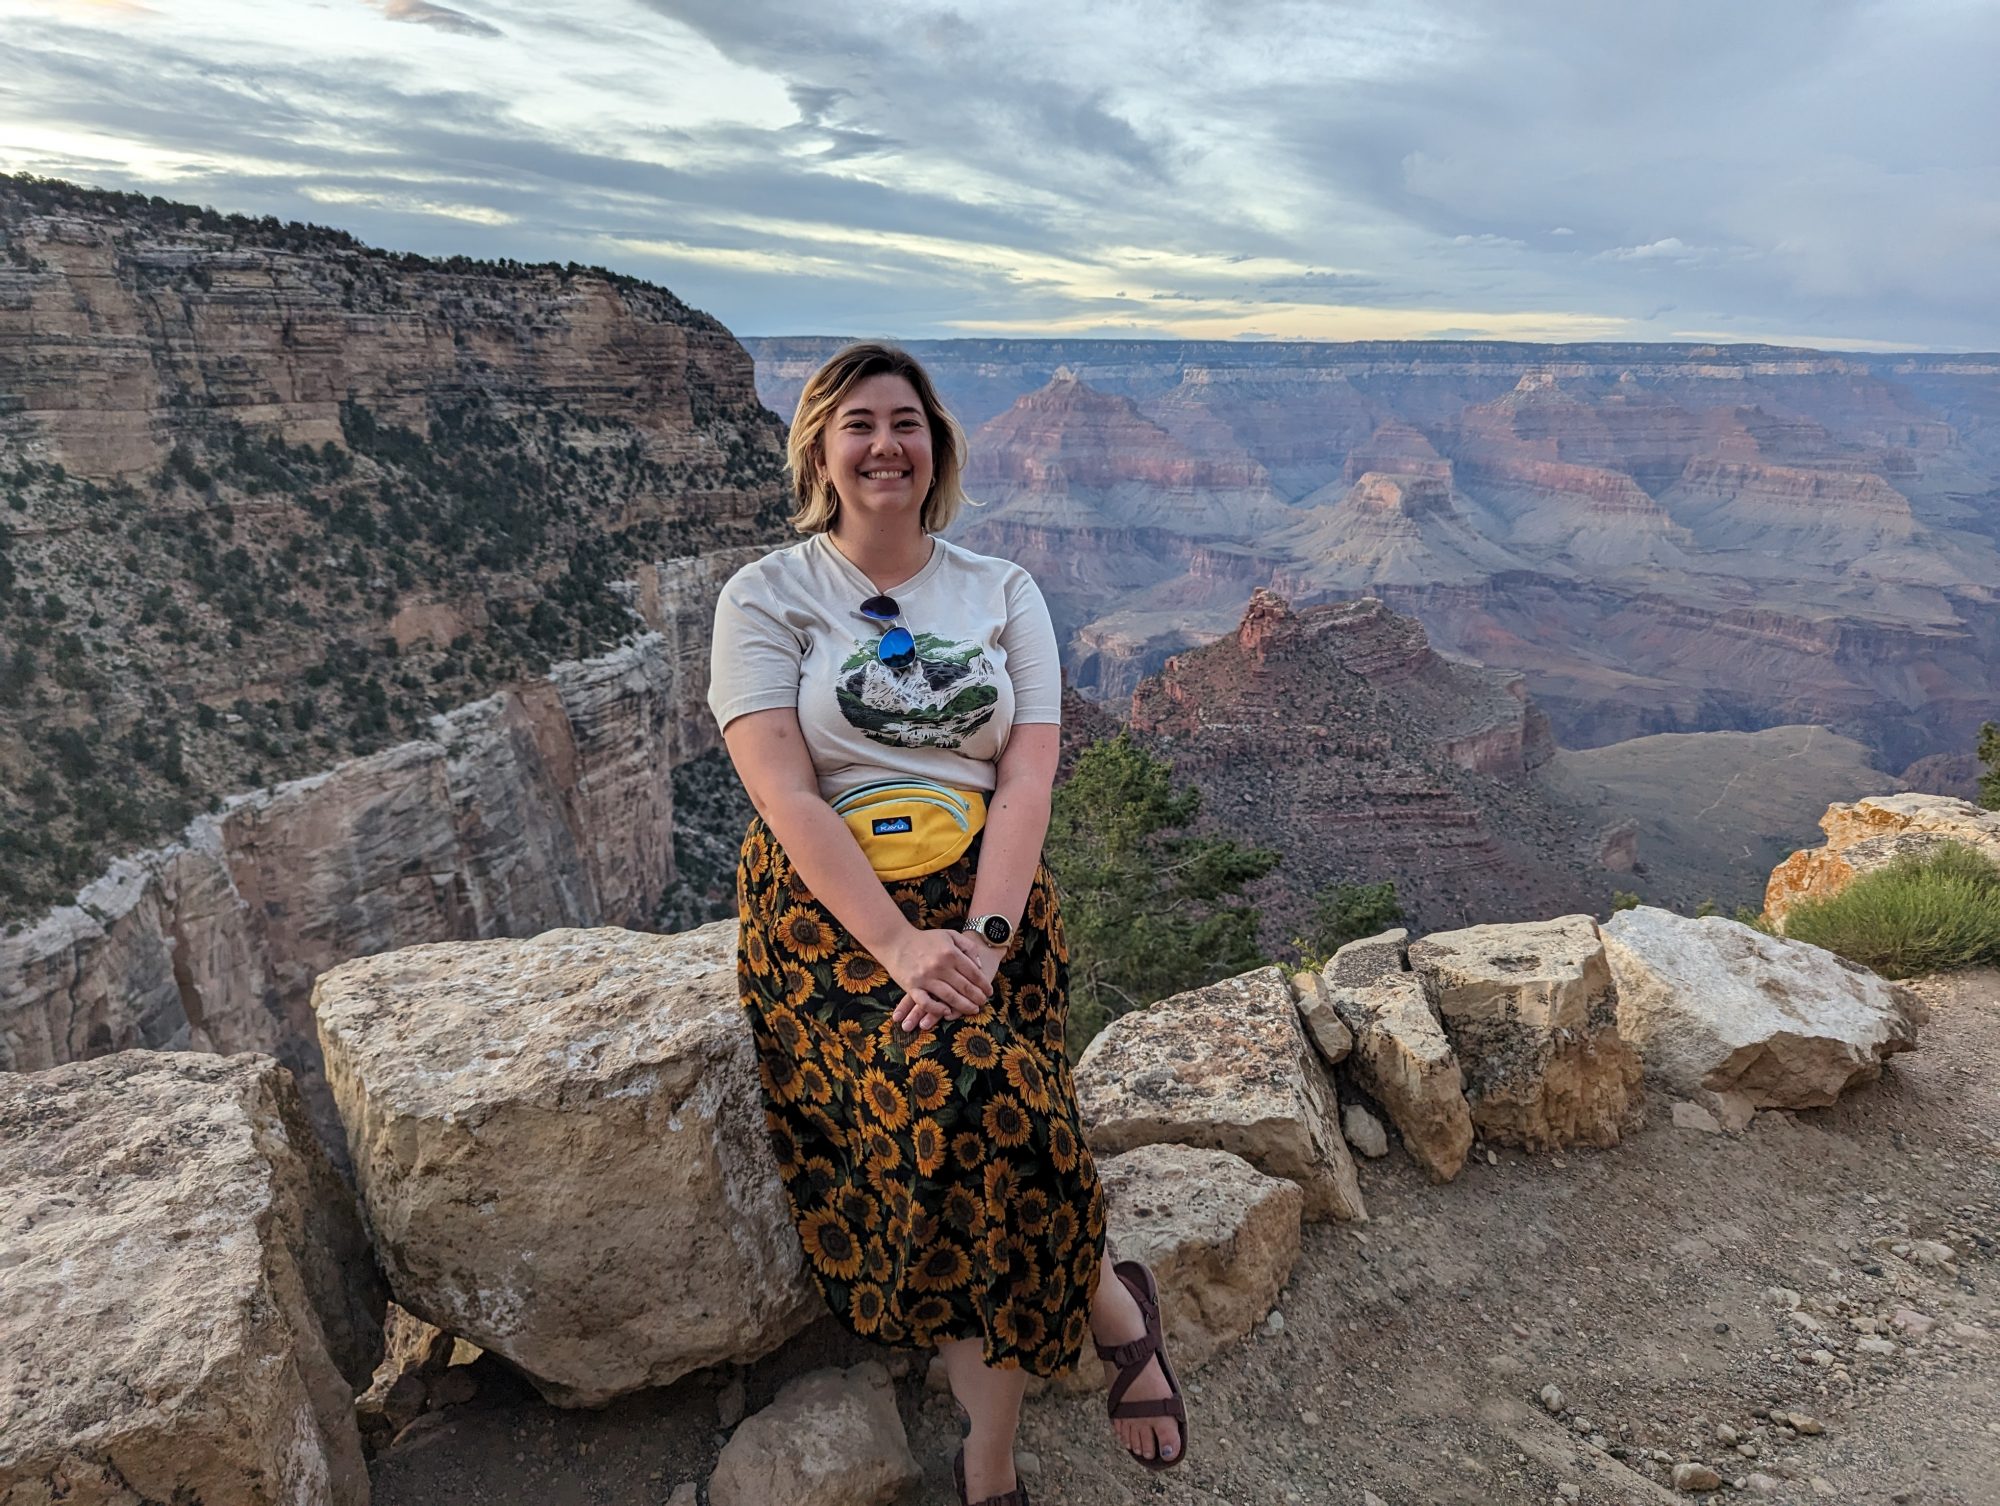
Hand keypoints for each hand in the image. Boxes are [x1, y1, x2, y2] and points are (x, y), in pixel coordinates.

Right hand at [887, 929, 1002, 1033]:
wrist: (896, 941)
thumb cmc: (925, 939)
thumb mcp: (949, 935)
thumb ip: (967, 947)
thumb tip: (979, 966)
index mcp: (950, 953)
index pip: (973, 973)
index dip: (983, 984)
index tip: (989, 991)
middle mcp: (940, 966)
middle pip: (964, 987)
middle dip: (977, 997)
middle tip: (983, 1003)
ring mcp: (925, 977)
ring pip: (950, 997)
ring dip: (964, 1006)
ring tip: (973, 1010)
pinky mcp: (912, 987)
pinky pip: (926, 1003)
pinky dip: (937, 1009)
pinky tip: (947, 1012)